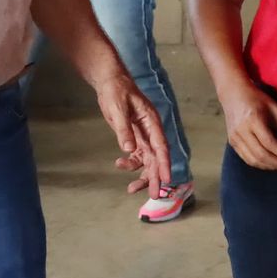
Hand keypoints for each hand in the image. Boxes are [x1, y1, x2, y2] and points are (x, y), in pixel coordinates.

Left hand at [93, 73, 172, 196]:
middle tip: (155, 195)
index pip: (160, 146)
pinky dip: (130, 163)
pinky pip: (136, 155)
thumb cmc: (117, 91)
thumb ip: (124, 130)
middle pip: (156, 157)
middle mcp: (150, 130)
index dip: (164, 163)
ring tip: (131, 189)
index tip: (166, 179)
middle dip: (156, 177)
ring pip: (147, 159)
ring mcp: (142, 134)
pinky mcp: (133, 136)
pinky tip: (120, 165)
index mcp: (152, 122)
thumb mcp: (118, 110)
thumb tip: (128, 150)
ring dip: (142, 174)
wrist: (110, 82)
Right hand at [224, 81, 276, 170]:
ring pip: (252, 160)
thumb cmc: (258, 99)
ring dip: (269, 166)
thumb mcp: (275, 108)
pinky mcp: (232, 142)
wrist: (233, 94)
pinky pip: (246, 159)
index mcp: (253, 119)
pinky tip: (271, 163)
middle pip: (260, 155)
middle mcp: (241, 130)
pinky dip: (260, 164)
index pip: (269, 143)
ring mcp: (234, 138)